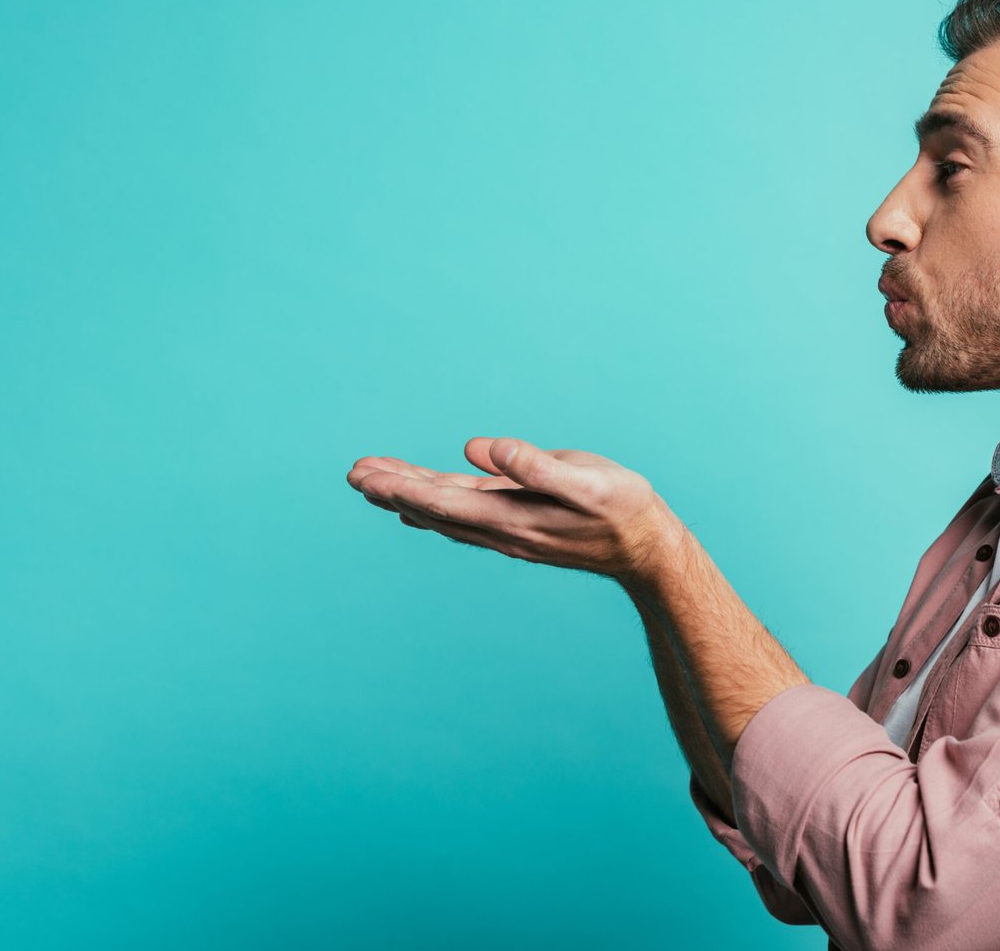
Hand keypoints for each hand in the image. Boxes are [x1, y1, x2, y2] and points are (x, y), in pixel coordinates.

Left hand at [346, 436, 680, 583]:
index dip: (403, 487)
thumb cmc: (623, 509)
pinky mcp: (517, 522)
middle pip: (434, 509)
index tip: (366, 477)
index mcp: (513, 518)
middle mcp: (501, 529)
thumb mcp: (587, 482)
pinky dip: (432, 503)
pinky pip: (463, 513)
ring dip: (404, 495)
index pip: (445, 503)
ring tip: (368, 479)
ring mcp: (507, 529)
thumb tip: (484, 449)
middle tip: (353, 474)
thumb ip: (536, 466)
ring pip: (444, 512)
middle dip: (392, 490)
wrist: (646, 550)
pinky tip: (413, 502)